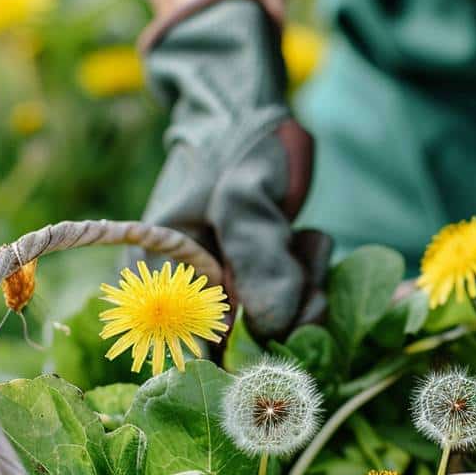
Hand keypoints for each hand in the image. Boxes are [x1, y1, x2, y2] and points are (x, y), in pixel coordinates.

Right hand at [141, 0, 328, 337]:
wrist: (244, 112)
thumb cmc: (231, 147)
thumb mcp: (242, 196)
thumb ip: (258, 262)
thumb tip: (274, 327)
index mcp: (163, 283)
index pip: (193, 358)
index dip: (240, 363)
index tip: (284, 336)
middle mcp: (193, 300)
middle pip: (246, 352)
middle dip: (287, 316)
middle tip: (299, 257)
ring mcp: (232, 295)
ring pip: (282, 330)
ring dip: (307, 290)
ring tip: (301, 236)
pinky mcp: (265, 286)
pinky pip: (300, 306)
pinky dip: (312, 279)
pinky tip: (305, 238)